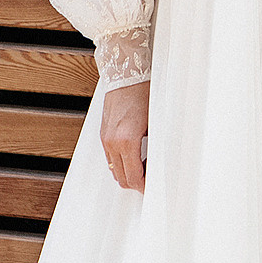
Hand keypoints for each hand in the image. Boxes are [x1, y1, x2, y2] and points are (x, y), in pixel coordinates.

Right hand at [100, 79, 148, 193]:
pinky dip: (121, 162)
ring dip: (128, 173)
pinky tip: (136, 155)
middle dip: (137, 183)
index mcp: (127, 141)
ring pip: (114, 170)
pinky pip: (110, 158)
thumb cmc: (143, 94)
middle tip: (151, 179)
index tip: (154, 187)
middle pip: (122, 178)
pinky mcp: (103, 134)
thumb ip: (153, 147)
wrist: (125, 75)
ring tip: (146, 166)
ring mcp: (105, 139)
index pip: (134, 177)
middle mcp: (112, 142)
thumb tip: (158, 165)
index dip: (145, 187)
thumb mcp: (154, 123)